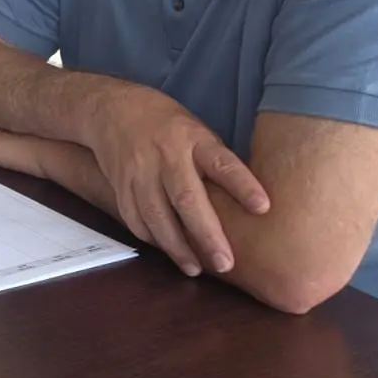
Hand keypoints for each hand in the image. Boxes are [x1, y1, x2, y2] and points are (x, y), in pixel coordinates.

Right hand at [86, 90, 269, 277]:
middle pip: (186, 197)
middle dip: (206, 233)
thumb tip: (246, 205)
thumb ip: (215, 163)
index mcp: (193, 139)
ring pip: (156, 215)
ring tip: (196, 268)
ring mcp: (139, 171)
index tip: (264, 207)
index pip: (221, 163)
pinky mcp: (120, 185)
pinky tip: (168, 251)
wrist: (113, 109)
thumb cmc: (168, 125)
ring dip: (177, 246)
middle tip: (225, 263)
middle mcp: (166, 155)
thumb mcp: (198, 132)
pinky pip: (135, 218)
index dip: (242, 185)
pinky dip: (152, 238)